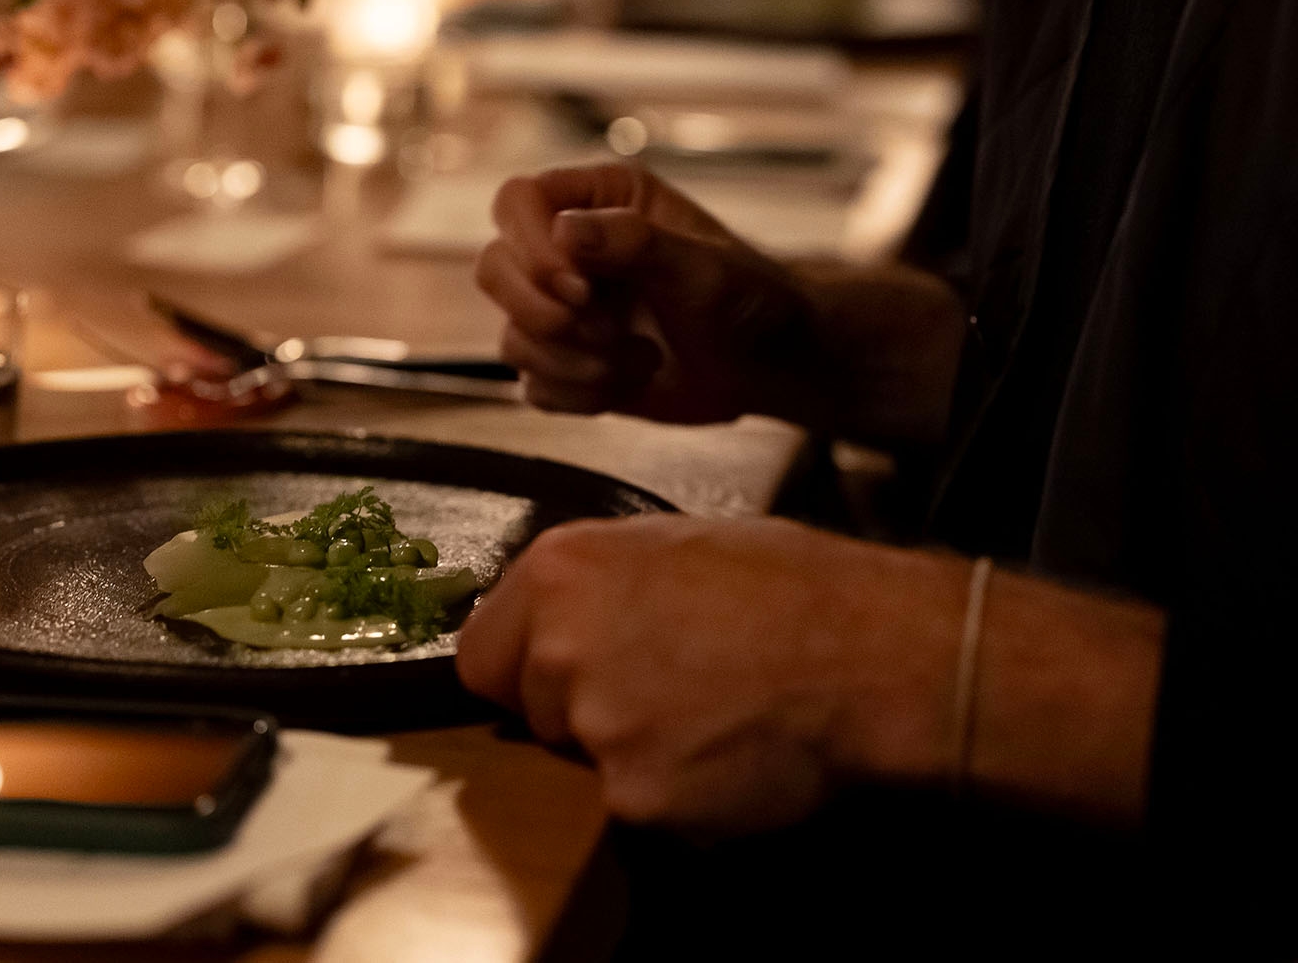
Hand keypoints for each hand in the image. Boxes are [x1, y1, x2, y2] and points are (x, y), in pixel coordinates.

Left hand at [456, 514, 958, 834]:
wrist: (874, 653)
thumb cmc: (794, 586)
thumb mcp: (674, 545)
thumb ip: (600, 586)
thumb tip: (565, 616)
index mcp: (560, 570)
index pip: (482, 655)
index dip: (529, 673)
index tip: (570, 676)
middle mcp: (558, 644)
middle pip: (531, 711)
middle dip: (581, 714)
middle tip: (664, 694)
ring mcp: (595, 725)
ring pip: (586, 763)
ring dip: (634, 758)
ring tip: (712, 721)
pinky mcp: (636, 797)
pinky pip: (640, 810)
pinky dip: (680, 800)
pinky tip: (732, 760)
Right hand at [474, 162, 823, 423]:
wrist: (770, 366)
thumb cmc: (750, 299)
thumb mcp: (702, 266)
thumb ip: (634, 243)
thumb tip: (563, 230)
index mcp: (599, 200)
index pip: (518, 201)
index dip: (532, 247)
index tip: (580, 288)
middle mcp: (568, 249)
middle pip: (495, 269)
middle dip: (545, 314)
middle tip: (606, 331)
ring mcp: (562, 308)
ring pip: (512, 336)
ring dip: (575, 362)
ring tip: (639, 360)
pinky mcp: (565, 363)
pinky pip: (533, 385)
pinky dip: (579, 395)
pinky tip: (630, 383)